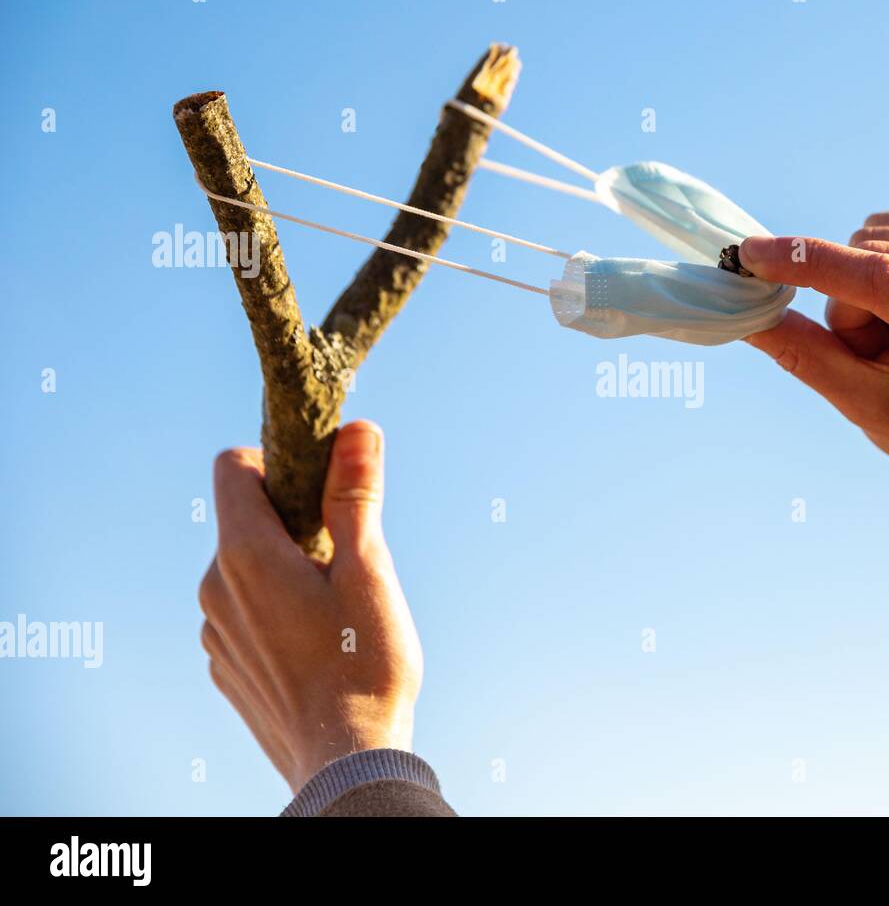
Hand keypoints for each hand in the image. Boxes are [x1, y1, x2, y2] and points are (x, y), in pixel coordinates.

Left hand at [199, 420, 422, 791]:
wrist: (346, 763)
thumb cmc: (364, 666)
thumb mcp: (370, 570)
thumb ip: (354, 496)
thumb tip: (357, 428)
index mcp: (245, 554)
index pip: (232, 467)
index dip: (276, 461)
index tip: (320, 488)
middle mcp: (215, 588)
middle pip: (243, 520)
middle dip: (292, 523)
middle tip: (345, 560)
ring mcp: (214, 632)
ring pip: (244, 571)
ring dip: (282, 571)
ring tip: (335, 612)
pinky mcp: (224, 667)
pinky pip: (243, 616)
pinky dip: (273, 613)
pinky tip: (316, 647)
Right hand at [743, 212, 888, 529]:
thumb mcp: (868, 408)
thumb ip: (807, 357)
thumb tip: (744, 314)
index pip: (880, 279)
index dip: (809, 263)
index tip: (749, 255)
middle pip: (868, 259)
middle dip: (847, 308)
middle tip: (876, 356)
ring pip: (873, 238)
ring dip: (862, 290)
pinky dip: (880, 269)